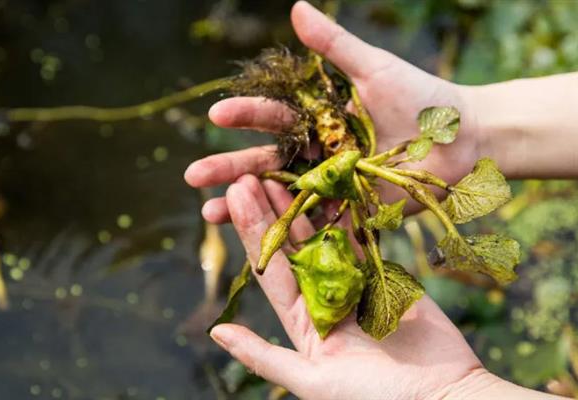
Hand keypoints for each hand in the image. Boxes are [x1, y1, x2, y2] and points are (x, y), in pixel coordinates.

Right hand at [184, 1, 482, 223]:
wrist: (465, 139)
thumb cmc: (423, 98)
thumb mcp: (375, 68)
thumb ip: (335, 46)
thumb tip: (295, 6)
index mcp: (320, 117)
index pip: (273, 116)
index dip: (245, 115)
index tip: (217, 114)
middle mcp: (319, 151)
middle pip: (265, 161)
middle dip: (229, 167)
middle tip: (192, 176)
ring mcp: (332, 184)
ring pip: (280, 196)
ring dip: (244, 205)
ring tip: (207, 215)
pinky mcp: (351, 210)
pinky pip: (314, 222)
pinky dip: (287, 232)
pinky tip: (256, 241)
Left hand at [209, 174, 485, 399]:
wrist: (442, 396)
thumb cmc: (374, 397)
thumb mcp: (312, 382)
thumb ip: (264, 358)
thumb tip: (216, 334)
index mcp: (303, 322)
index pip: (269, 269)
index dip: (251, 232)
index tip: (236, 196)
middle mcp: (324, 299)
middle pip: (292, 247)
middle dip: (271, 211)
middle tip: (250, 174)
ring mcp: (355, 284)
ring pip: (325, 236)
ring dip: (305, 206)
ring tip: (285, 172)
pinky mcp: (385, 275)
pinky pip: (363, 239)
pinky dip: (348, 215)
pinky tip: (332, 187)